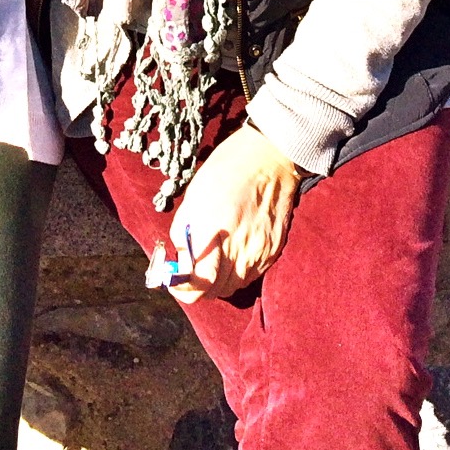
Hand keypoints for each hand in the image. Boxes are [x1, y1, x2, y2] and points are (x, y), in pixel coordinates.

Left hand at [162, 122, 301, 303]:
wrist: (271, 157)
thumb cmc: (227, 170)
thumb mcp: (194, 195)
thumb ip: (184, 230)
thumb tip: (180, 257)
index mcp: (213, 234)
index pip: (198, 285)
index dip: (183, 289)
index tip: (175, 280)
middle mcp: (238, 251)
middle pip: (215, 292)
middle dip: (199, 284)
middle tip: (192, 268)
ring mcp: (259, 253)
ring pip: (234, 286)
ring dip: (219, 280)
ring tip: (214, 258)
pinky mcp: (273, 251)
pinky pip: (252, 275)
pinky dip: (238, 271)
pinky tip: (234, 250)